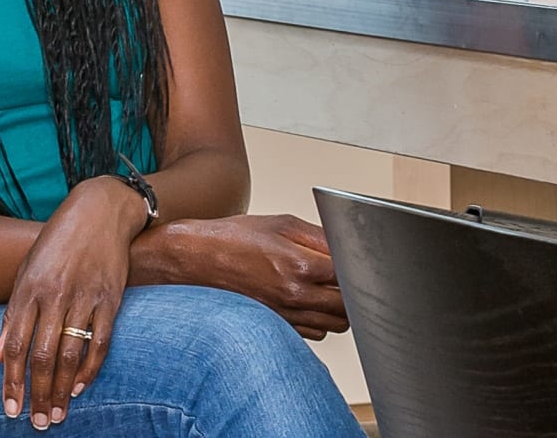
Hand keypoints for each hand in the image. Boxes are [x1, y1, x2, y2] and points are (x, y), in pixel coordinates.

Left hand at [0, 178, 143, 426]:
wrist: (100, 210)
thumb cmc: (58, 242)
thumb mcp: (27, 271)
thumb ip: (12, 315)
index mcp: (29, 288)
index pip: (16, 344)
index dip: (12, 380)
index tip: (10, 409)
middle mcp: (56, 294)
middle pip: (43, 355)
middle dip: (38, 394)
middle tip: (37, 422)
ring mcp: (85, 296)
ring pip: (71, 354)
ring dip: (63, 389)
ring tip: (57, 413)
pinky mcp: (111, 298)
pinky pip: (100, 341)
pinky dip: (91, 368)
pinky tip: (80, 386)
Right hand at [167, 214, 347, 338]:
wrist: (196, 261)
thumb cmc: (234, 239)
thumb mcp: (281, 223)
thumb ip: (320, 236)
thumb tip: (348, 245)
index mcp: (300, 265)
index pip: (352, 276)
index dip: (361, 268)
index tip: (360, 261)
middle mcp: (295, 296)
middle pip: (349, 306)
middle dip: (354, 290)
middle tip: (348, 274)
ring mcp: (286, 316)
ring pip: (336, 324)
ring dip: (339, 308)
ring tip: (328, 287)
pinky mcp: (278, 327)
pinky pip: (316, 333)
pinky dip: (320, 320)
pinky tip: (310, 301)